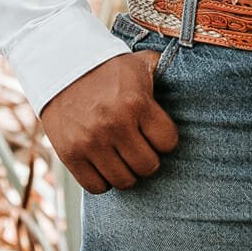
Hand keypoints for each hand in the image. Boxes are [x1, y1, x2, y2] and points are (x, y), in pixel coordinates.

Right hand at [41, 51, 179, 193]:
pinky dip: (102, 181)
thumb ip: (164, 71)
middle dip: (147, 159)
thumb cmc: (107, 69)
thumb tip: (191, 72)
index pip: (168, 143)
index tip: (155, 134)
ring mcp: (90, 141)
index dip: (164, 140)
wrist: (60, 65)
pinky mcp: (70, 154)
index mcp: (136, 103)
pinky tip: (104, 165)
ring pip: (124, 181)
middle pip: (148, 166)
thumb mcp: (138, 64)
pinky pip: (96, 186)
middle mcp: (114, 125)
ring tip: (122, 158)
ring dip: (126, 172)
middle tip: (139, 148)